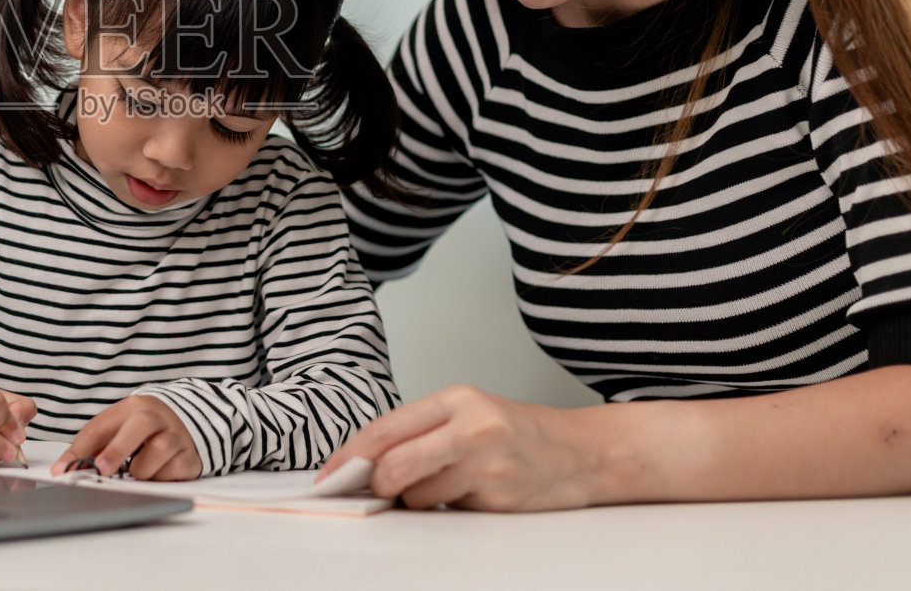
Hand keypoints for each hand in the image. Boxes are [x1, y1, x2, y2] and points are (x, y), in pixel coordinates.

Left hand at [51, 395, 200, 480]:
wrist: (189, 423)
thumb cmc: (143, 431)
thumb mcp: (118, 430)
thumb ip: (92, 448)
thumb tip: (63, 470)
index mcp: (132, 407)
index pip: (100, 426)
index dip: (78, 450)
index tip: (63, 471)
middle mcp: (157, 416)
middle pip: (139, 425)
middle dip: (117, 450)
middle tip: (102, 470)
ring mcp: (177, 434)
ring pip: (159, 451)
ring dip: (141, 469)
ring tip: (138, 470)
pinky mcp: (190, 456)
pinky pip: (174, 471)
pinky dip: (160, 477)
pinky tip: (158, 472)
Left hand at [317, 385, 598, 510]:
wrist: (582, 453)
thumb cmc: (517, 433)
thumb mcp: (468, 414)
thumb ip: (420, 432)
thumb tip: (365, 463)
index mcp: (456, 399)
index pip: (385, 428)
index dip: (349, 456)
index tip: (328, 475)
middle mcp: (470, 426)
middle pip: (393, 465)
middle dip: (377, 486)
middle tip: (380, 490)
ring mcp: (486, 463)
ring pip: (417, 495)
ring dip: (418, 499)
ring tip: (449, 483)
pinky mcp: (499, 498)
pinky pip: (448, 511)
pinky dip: (448, 508)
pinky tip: (473, 492)